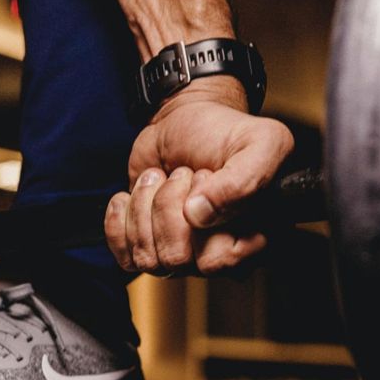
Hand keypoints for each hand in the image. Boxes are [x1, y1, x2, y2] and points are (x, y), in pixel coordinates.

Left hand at [105, 77, 293, 274]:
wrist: (186, 119)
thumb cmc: (227, 133)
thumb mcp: (259, 143)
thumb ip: (243, 181)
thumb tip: (197, 215)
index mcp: (251, 239)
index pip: (220, 260)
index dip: (206, 219)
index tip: (208, 177)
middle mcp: (215, 253)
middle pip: (177, 259)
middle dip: (169, 205)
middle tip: (183, 173)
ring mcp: (180, 252)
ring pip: (149, 258)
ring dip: (145, 206)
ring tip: (160, 177)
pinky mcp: (147, 244)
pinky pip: (124, 257)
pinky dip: (119, 220)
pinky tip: (132, 195)